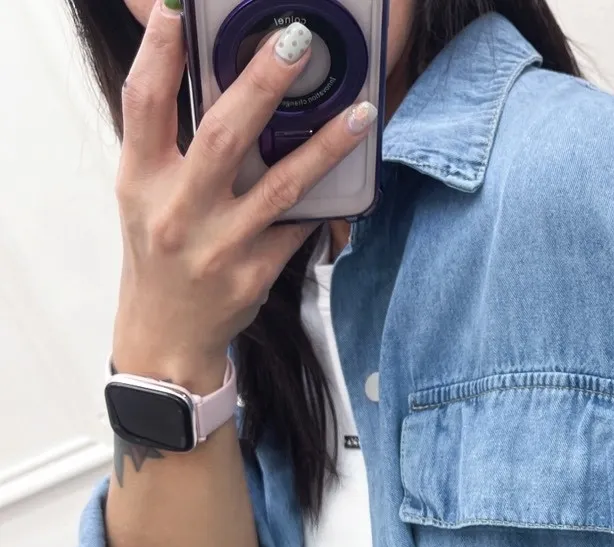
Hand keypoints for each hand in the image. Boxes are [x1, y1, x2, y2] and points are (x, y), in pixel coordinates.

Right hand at [112, 1, 379, 390]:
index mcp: (140, 180)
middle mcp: (178, 212)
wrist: (167, 334)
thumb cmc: (159, 251)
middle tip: (294, 42)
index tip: (179, 11)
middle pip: (223, 136)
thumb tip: (198, 65)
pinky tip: (353, 178)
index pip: (144, 103)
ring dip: (325, 147)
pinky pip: (299, 229)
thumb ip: (165, 136)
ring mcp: (220, 247)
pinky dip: (324, 204)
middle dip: (262, 84)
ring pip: (281, 186)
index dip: (160, 52)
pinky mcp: (254, 275)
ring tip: (361, 114)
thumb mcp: (144, 191)